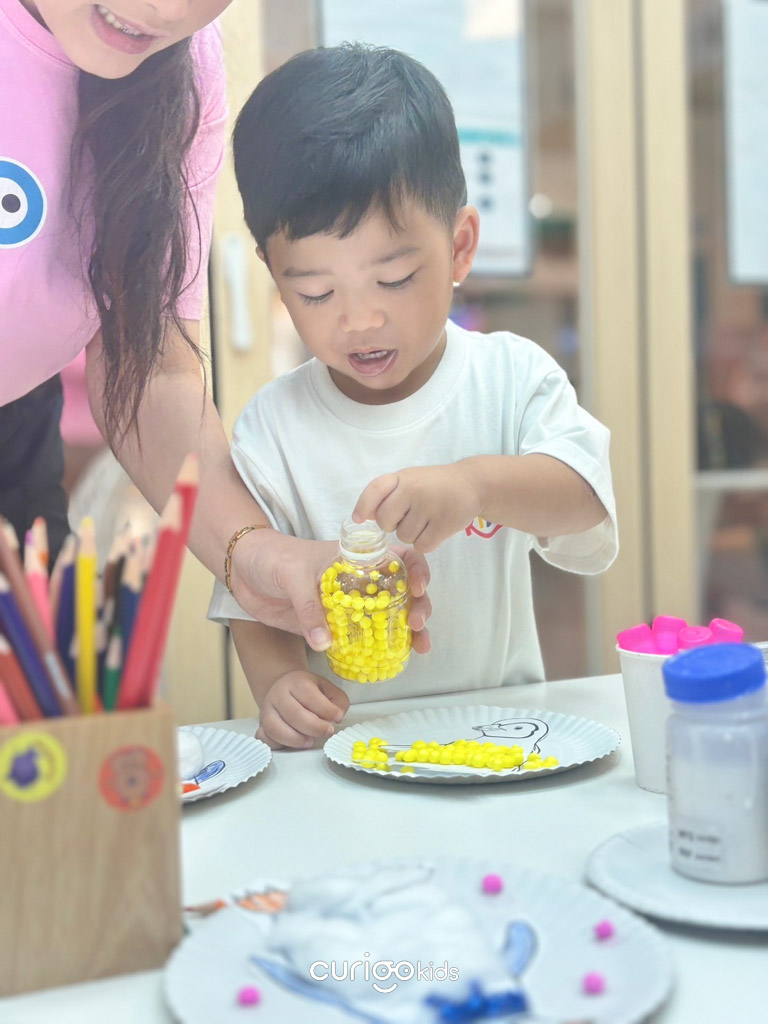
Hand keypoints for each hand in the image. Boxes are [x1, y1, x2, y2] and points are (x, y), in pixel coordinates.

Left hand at [230, 530, 431, 653]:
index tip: (418, 588)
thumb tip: (324, 642)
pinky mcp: (330, 625)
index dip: (416, 569)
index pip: (397, 556)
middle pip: (401, 591)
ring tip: (417, 646)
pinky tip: (390, 659)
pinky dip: (376, 650)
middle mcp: (358, 581)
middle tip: (418, 625)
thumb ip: (308, 607)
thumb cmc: (271, 557)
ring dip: (407, 631)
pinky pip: (359, 638)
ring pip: (386, 617)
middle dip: (419, 606)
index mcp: (354, 559)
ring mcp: (346, 605)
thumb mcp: (292, 575)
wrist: (243, 570)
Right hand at [255, 670, 349, 748]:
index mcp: (296, 682)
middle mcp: (278, 695)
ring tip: (310, 741)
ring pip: (275, 728)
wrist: (283, 688)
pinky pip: (265, 738)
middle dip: (314, 727)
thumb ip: (338, 700)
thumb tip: (338, 716)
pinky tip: (294, 743)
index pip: (309, 695)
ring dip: (296, 739)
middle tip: (328, 732)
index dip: (326, 709)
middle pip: (293, 713)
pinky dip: (278, 744)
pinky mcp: (261, 725)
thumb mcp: (327, 688)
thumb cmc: (309, 691)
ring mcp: (266, 710)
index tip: (337, 718)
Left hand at [353, 465, 479, 552]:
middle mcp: (413, 490)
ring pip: (404, 536)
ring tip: (427, 519)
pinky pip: (421, 546)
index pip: (375, 490)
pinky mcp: (443, 525)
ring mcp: (429, 507)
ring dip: (413, 534)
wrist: (472, 484)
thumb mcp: (410, 479)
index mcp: (402, 478)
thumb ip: (388, 494)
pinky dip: (426, 542)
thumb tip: (364, 516)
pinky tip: (435, 529)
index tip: (358, 519)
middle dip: (393, 524)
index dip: (363, 506)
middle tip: (408, 517)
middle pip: (385, 522)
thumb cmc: (435, 485)